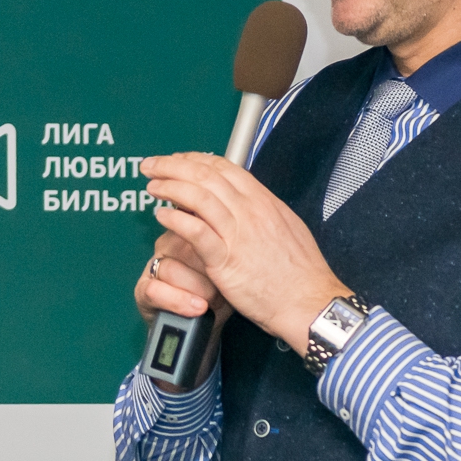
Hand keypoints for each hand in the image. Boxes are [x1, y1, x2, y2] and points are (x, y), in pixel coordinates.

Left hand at [142, 152, 351, 350]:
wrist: (309, 301)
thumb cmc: (299, 273)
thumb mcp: (284, 228)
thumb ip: (260, 212)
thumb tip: (243, 202)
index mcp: (263, 201)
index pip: (224, 168)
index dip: (195, 160)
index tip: (177, 159)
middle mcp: (250, 210)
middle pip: (205, 175)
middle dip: (173, 165)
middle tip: (152, 165)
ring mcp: (238, 233)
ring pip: (198, 196)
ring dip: (169, 187)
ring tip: (152, 187)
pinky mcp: (227, 259)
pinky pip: (196, 232)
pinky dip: (176, 220)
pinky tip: (162, 216)